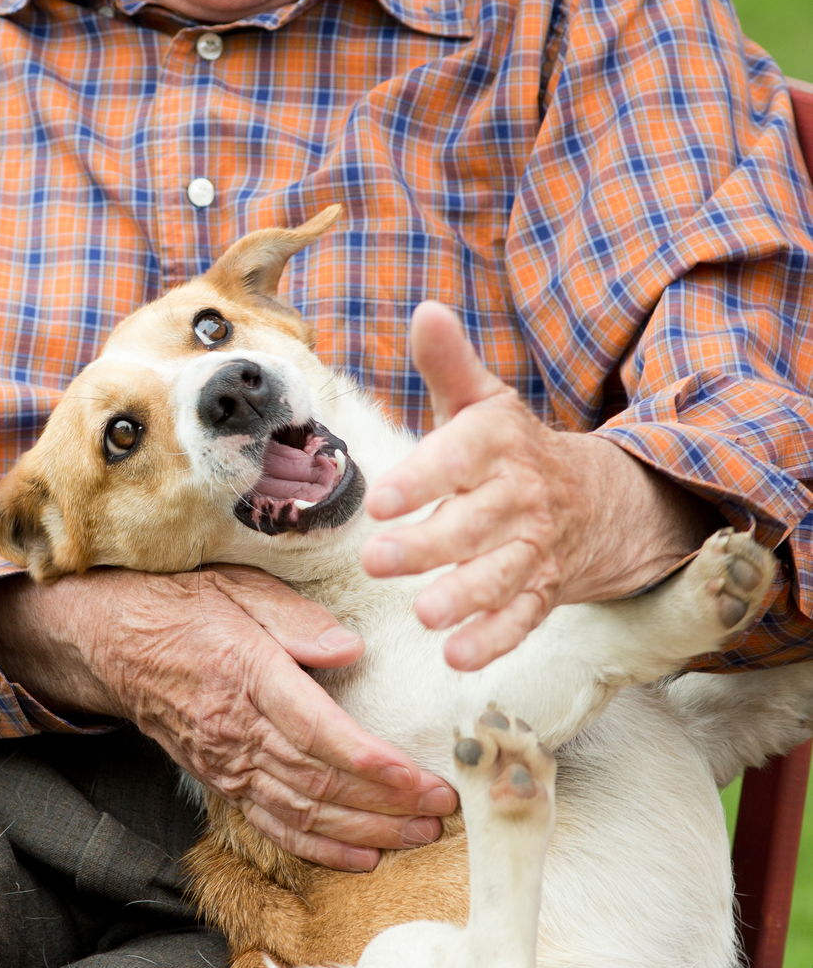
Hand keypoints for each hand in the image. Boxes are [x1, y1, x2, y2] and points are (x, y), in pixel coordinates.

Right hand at [0, 563, 455, 870]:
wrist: (112, 641)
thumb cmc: (182, 604)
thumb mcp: (237, 585)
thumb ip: (295, 618)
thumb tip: (351, 648)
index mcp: (247, 674)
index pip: (319, 732)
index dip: (374, 765)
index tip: (424, 780)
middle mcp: (236, 728)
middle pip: (319, 782)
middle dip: (387, 805)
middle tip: (443, 812)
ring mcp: (226, 761)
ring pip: (301, 812)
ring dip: (365, 832)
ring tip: (420, 837)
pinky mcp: (220, 780)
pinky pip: (273, 824)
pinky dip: (320, 847)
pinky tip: (363, 857)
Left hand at [360, 302, 715, 672]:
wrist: (590, 499)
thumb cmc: (509, 447)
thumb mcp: (482, 400)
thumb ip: (449, 363)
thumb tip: (425, 308)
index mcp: (497, 446)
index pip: (461, 459)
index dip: (423, 478)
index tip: (381, 498)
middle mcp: (517, 499)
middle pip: (473, 525)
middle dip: (428, 545)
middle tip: (377, 561)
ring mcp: (532, 549)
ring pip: (500, 576)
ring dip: (464, 598)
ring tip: (424, 616)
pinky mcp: (540, 591)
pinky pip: (522, 619)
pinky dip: (494, 641)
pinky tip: (458, 658)